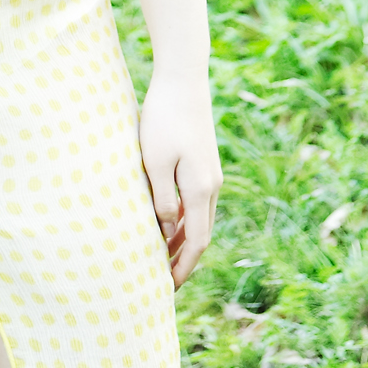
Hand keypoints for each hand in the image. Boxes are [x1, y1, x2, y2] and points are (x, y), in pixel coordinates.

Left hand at [139, 70, 221, 288]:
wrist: (183, 78)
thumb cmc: (163, 118)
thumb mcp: (155, 161)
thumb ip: (161, 199)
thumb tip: (167, 230)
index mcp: (201, 189)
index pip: (196, 242)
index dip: (183, 268)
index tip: (167, 288)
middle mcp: (212, 185)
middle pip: (201, 234)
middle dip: (184, 260)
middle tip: (163, 281)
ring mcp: (210, 173)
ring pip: (200, 218)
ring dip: (184, 240)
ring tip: (162, 257)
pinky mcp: (204, 161)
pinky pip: (197, 202)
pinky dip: (185, 219)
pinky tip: (167, 221)